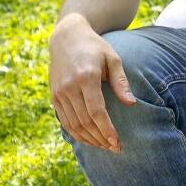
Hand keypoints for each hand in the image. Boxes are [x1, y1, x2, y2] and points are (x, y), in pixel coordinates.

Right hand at [48, 13, 136, 151]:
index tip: (117, 141)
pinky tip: (89, 139)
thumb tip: (131, 104)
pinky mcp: (54, 96)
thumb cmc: (95, 48)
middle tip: (115, 148)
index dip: (106, 129)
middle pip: (85, 121)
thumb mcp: (113, 59)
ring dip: (89, 139)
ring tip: (104, 146)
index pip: (96, 111)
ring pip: (73, 124)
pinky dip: (76, 133)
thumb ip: (120, 82)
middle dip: (100, 138)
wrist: (67, 38)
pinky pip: (65, 120)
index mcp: (86, 77)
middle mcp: (69, 87)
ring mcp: (59, 93)